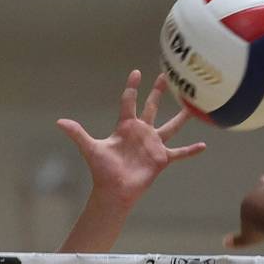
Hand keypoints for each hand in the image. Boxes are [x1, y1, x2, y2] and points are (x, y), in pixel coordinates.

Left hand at [56, 71, 205, 206]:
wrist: (113, 191)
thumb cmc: (102, 171)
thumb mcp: (90, 148)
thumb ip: (77, 133)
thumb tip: (59, 122)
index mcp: (125, 127)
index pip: (129, 102)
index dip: (132, 87)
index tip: (136, 72)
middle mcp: (141, 132)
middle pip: (152, 107)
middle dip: (158, 91)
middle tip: (167, 74)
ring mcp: (153, 144)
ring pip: (171, 126)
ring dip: (182, 116)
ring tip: (195, 104)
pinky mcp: (161, 159)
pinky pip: (179, 153)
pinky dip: (191, 151)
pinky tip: (204, 145)